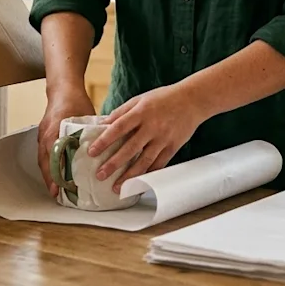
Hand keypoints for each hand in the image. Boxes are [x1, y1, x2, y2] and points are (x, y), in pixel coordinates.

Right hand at [37, 88, 95, 196]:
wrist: (63, 87)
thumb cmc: (75, 100)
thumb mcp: (86, 117)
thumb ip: (93, 133)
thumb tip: (106, 149)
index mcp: (54, 132)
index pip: (52, 158)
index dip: (55, 175)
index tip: (58, 188)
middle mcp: (45, 135)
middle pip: (44, 162)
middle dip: (49, 179)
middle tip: (57, 194)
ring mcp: (43, 135)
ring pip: (42, 159)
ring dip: (48, 174)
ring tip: (56, 188)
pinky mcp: (44, 134)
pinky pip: (43, 153)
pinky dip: (48, 164)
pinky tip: (56, 172)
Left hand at [87, 84, 204, 192]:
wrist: (192, 100)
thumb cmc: (163, 98)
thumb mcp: (140, 99)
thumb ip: (122, 112)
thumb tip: (103, 124)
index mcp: (140, 112)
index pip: (118, 128)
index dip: (104, 141)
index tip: (92, 152)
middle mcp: (151, 127)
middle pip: (130, 148)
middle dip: (113, 164)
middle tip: (100, 175)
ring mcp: (163, 138)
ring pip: (144, 161)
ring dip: (129, 176)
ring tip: (117, 187)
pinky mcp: (173, 147)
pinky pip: (159, 164)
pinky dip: (148, 175)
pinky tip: (138, 184)